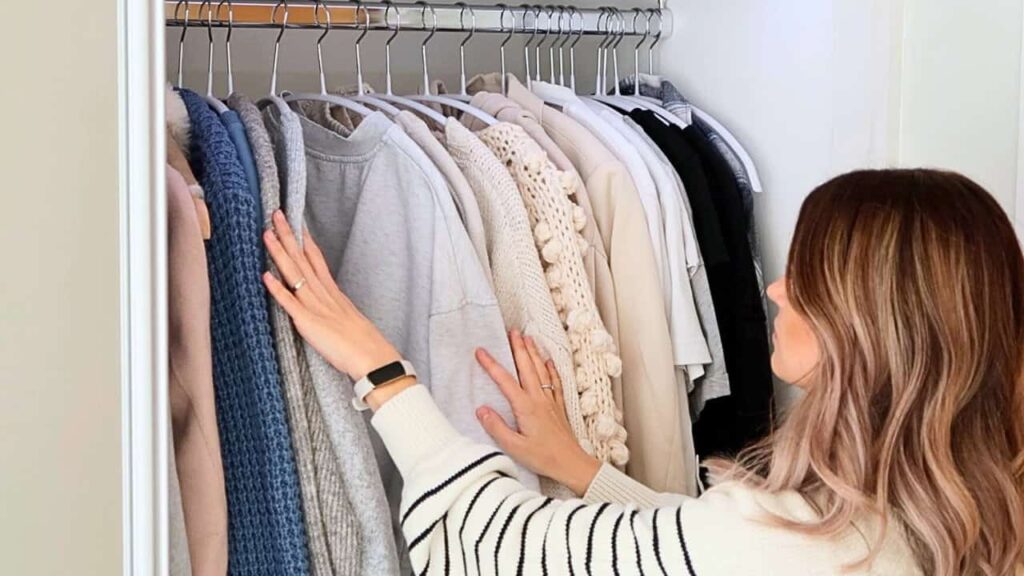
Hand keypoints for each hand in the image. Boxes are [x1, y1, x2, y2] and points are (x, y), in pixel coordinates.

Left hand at [261, 211, 411, 406]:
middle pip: (304, 260)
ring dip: (280, 254)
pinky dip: (278, 289)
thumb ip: (339, 314)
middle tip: (277, 215)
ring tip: (267, 234)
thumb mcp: (352, 322)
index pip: (317, 263)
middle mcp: (325, 296)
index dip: (306, 243)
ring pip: (295, 275)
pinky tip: (265, 275)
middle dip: (289, 237)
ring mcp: (316, 307)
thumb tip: (333, 314)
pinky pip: (290, 304)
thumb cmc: (366, 347)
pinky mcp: (309, 323)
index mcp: (335, 295)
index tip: (298, 225)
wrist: (374, 359)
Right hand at [475, 332, 600, 495]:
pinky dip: (551, 368)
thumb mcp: (514, 447)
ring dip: (533, 352)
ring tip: (527, 338)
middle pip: (527, 367)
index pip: (505, 380)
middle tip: (511, 331)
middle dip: (518, 347)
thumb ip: (496, 427)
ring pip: (541, 370)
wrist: (571, 463)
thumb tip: (480, 409)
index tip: (480, 351)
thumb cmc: (543, 457)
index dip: (491, 365)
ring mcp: (550, 400)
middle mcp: (538, 399)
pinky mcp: (559, 406)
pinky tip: (548, 361)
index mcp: (525, 407)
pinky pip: (555, 381)